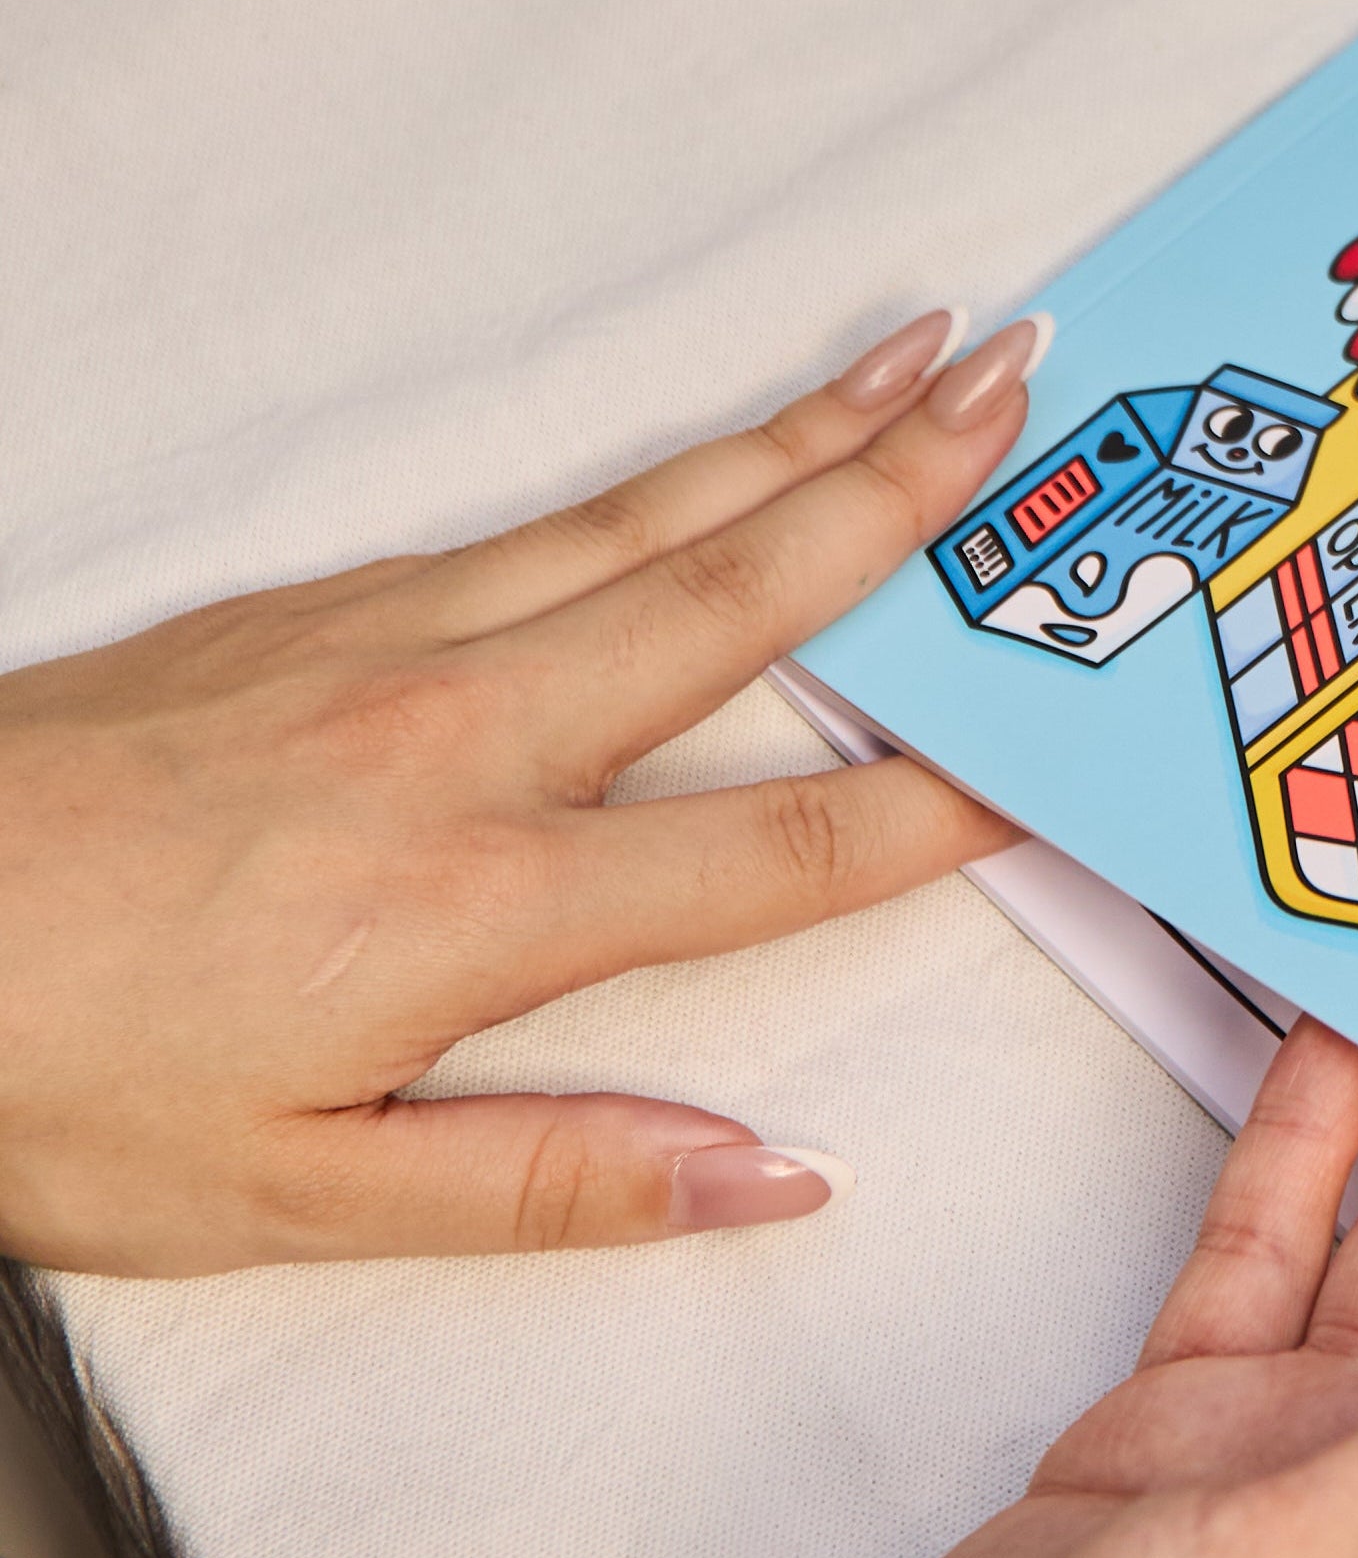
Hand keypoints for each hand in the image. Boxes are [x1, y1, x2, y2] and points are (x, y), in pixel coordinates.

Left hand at [0, 312, 1048, 1275]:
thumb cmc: (42, 1078)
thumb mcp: (291, 1203)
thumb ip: (552, 1183)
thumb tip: (769, 1177)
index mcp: (478, 906)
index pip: (781, 846)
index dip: (941, 804)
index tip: (1057, 752)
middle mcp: (460, 739)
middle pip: (738, 592)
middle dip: (902, 489)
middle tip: (1025, 394)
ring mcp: (383, 644)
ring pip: (646, 518)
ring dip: (802, 434)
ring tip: (924, 354)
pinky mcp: (310, 605)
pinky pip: (537, 518)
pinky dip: (662, 469)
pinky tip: (713, 452)